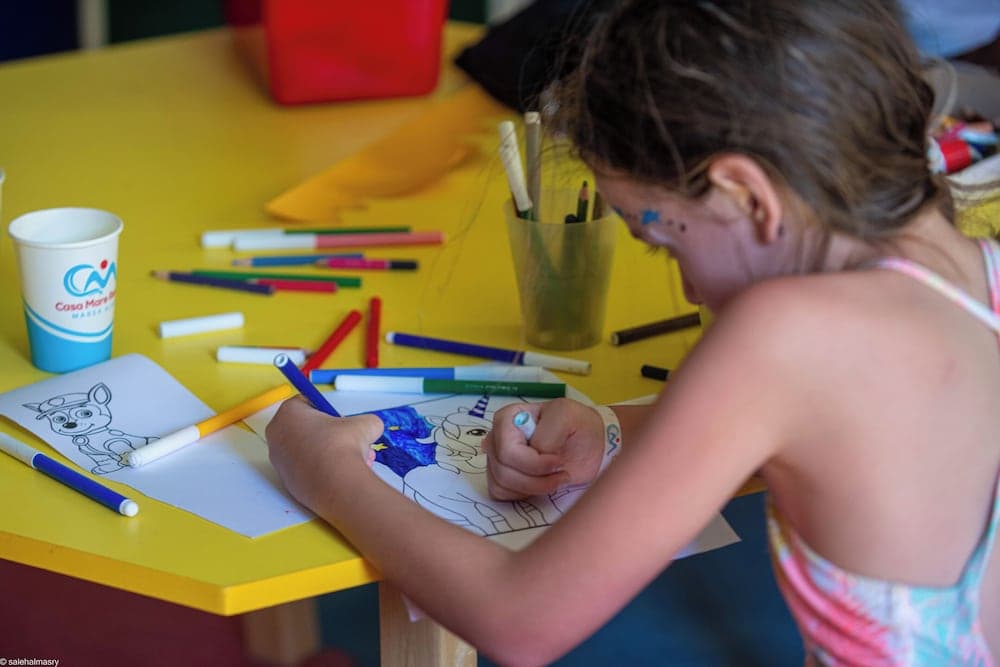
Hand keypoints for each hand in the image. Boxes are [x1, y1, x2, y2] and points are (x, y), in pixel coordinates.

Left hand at [265, 397, 382, 510]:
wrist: (336, 484)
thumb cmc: (343, 446)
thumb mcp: (365, 424)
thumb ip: (366, 421)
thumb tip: (372, 428)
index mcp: (288, 413)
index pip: (305, 402)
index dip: (327, 409)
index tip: (341, 418)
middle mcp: (277, 435)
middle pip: (305, 427)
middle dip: (329, 433)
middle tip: (347, 438)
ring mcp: (279, 461)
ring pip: (307, 450)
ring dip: (330, 452)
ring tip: (352, 459)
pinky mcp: (286, 481)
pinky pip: (306, 469)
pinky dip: (323, 469)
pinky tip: (342, 474)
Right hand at [482, 398, 605, 499]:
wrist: (588, 446)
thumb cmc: (578, 427)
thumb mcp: (568, 416)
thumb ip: (548, 432)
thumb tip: (535, 451)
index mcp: (508, 418)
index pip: (508, 451)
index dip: (534, 463)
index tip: (559, 462)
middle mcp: (497, 438)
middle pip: (503, 471)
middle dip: (537, 479)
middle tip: (561, 472)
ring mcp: (496, 459)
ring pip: (501, 485)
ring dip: (534, 487)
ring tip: (556, 478)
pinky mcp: (500, 478)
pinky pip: (501, 494)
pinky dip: (524, 494)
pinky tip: (542, 483)